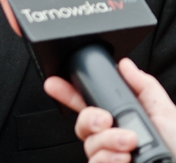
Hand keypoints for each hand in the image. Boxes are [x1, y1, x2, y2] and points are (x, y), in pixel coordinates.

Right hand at [43, 58, 175, 161]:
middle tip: (105, 120)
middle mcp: (112, 139)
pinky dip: (109, 159)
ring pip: (88, 144)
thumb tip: (125, 64)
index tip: (54, 83)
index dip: (67, 92)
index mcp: (122, 119)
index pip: (88, 103)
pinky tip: (124, 159)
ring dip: (108, 141)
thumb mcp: (165, 111)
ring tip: (129, 143)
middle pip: (82, 123)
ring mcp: (109, 157)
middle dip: (89, 118)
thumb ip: (143, 85)